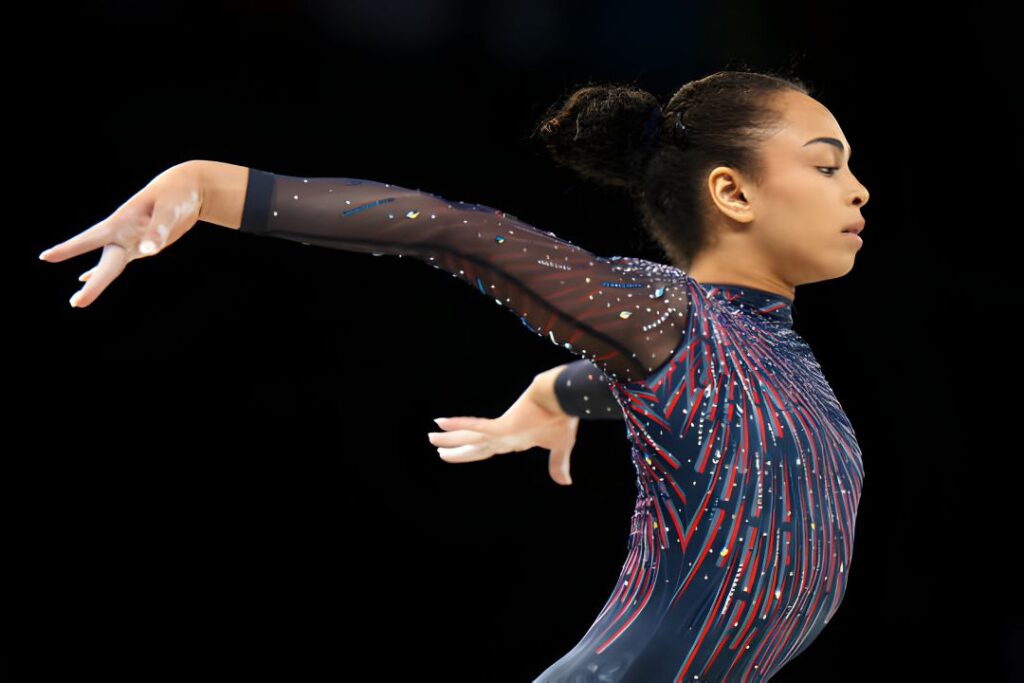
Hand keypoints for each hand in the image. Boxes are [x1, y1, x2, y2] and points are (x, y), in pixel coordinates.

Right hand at [38, 161, 203, 307]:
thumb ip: (158, 229)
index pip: (91, 238)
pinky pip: (120, 262)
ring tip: (76, 302)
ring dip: (95, 282)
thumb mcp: (168, 209)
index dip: (69, 248)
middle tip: (75, 305)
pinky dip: (103, 271)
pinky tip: (85, 278)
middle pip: (105, 263)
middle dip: (93, 284)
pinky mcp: (142, 246)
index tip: (45, 257)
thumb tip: (147, 252)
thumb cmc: (175, 195)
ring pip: (109, 265)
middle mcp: (122, 233)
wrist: (187, 188)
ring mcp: (131, 241)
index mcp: (121, 221)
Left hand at [427, 380, 579, 485]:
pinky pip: (476, 426)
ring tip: (431, 436)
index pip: (487, 450)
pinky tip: (441, 423)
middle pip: (474, 447)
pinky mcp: (502, 425)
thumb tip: (566, 483)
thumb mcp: (560, 447)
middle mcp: (504, 437)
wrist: (563, 397)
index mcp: (514, 441)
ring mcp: (501, 431)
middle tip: (437, 449)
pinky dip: (459, 425)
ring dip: (450, 439)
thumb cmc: (563, 418)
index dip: (472, 452)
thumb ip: (558, 464)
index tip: (461, 453)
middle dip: (456, 449)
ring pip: (469, 437)